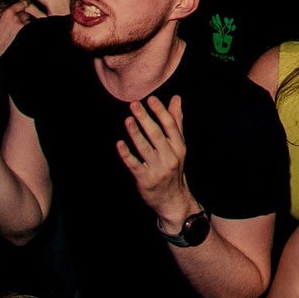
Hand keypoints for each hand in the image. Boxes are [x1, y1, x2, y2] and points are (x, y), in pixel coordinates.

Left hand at [118, 94, 193, 221]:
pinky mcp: (145, 179)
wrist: (172, 199)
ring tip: (128, 120)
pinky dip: (126, 154)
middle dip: (145, 118)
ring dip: (135, 133)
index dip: (160, 111)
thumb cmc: (173, 167)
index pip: (170, 125)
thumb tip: (176, 98)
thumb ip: (176, 121)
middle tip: (134, 104)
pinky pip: (134, 164)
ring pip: (145, 148)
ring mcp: (157, 169)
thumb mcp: (178, 145)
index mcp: (178, 147)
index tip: (150, 99)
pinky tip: (119, 144)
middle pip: (156, 134)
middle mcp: (170, 157)